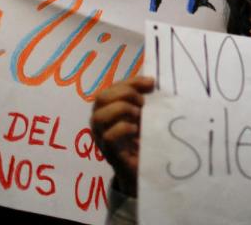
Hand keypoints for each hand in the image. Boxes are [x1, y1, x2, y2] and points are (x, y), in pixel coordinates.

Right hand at [90, 76, 154, 195]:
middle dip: (124, 94)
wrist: (144, 168)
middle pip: (101, 98)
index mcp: (107, 109)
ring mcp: (101, 137)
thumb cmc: (142, 138)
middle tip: (142, 102)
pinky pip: (108, 136)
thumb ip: (143, 99)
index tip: (151, 83)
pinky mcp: (109, 152)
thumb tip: (151, 82)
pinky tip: (136, 130)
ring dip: (121, 109)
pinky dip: (123, 128)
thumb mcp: (143, 115)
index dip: (131, 82)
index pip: (112, 87)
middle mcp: (99, 122)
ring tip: (138, 114)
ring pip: (99, 116)